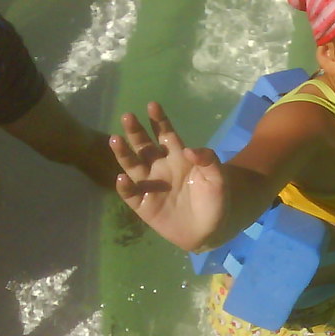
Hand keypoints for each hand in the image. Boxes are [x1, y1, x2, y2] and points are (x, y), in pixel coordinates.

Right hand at [110, 101, 225, 250]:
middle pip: (144, 146)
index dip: (159, 120)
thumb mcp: (218, 179)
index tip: (153, 105)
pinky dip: (125, 186)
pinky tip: (123, 178)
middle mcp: (160, 167)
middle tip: (128, 116)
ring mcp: (150, 185)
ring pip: (132, 165)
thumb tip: (189, 149)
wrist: (210, 230)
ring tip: (115, 140)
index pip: (165, 134)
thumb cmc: (215, 201)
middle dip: (136, 131)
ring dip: (123, 153)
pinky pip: (131, 194)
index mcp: (177, 157)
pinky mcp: (143, 204)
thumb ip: (209, 161)